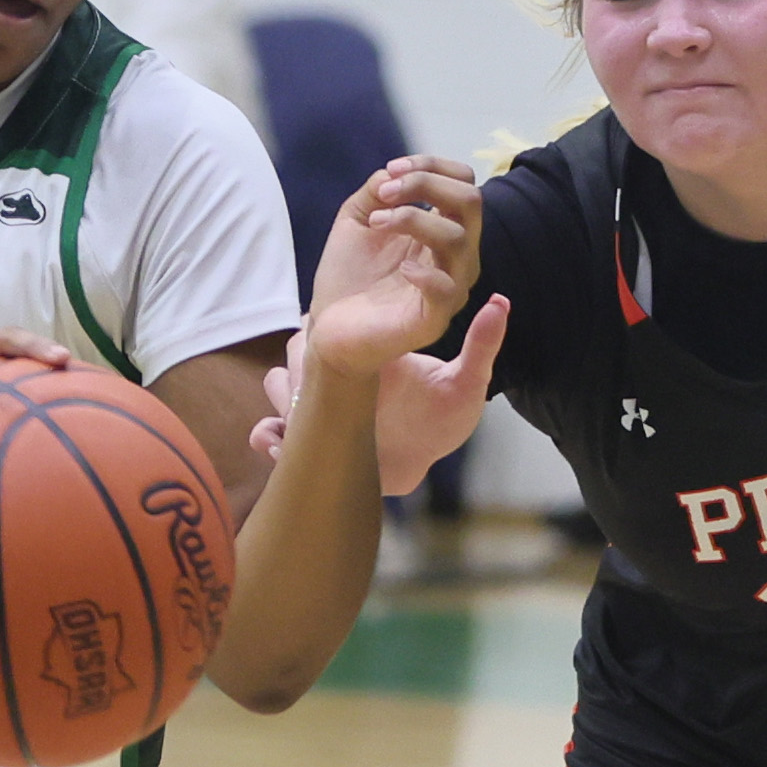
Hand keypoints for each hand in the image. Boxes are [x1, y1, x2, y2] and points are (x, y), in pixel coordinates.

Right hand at [252, 295, 509, 495]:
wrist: (418, 464)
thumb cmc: (441, 422)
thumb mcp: (464, 385)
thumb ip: (480, 346)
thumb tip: (500, 301)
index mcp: (368, 351)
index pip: (333, 319)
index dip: (328, 325)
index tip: (336, 334)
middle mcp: (334, 372)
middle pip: (295, 346)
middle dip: (302, 362)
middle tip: (318, 376)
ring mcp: (313, 405)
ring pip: (275, 384)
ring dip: (286, 398)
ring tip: (304, 414)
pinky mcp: (299, 440)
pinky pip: (266, 433)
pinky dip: (270, 439)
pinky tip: (282, 445)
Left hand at [302, 157, 483, 380]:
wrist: (330, 327)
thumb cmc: (349, 276)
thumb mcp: (357, 218)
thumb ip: (377, 190)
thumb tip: (394, 172)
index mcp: (443, 229)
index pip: (464, 184)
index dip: (432, 166)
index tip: (392, 170)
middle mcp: (455, 256)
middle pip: (470, 201)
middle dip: (426, 183)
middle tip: (385, 193)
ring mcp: (449, 287)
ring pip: (457, 239)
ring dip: (412, 218)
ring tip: (376, 223)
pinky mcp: (434, 319)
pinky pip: (447, 290)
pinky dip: (423, 272)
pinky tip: (398, 267)